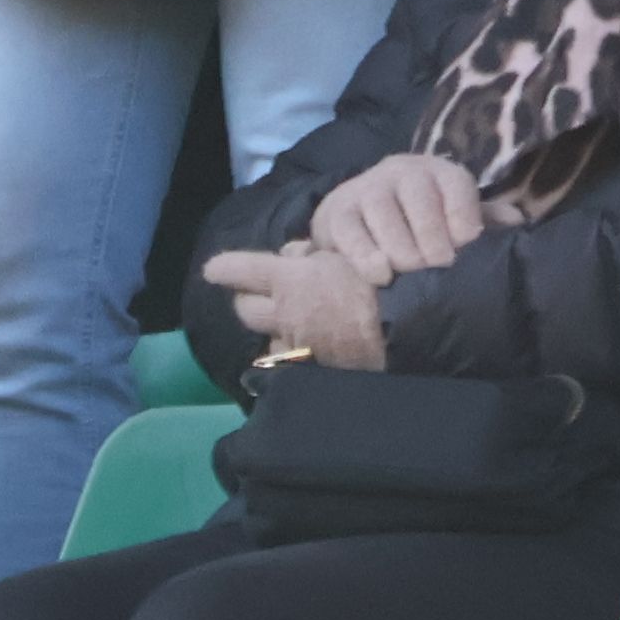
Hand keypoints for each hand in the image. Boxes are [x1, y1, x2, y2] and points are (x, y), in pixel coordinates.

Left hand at [197, 242, 389, 369]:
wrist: (407, 327)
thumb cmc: (381, 280)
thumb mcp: (348, 251)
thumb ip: (315, 254)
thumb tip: (297, 254)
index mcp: (290, 279)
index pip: (242, 270)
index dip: (225, 268)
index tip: (212, 270)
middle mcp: (285, 314)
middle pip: (246, 309)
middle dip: (246, 298)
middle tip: (256, 293)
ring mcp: (297, 345)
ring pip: (267, 338)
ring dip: (272, 328)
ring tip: (286, 322)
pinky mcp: (313, 368)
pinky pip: (291, 359)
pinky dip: (293, 350)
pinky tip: (307, 347)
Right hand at [306, 150, 491, 285]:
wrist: (358, 215)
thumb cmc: (419, 222)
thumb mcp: (453, 217)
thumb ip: (485, 220)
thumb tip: (518, 223)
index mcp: (439, 172)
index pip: (455, 184)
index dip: (463, 215)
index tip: (467, 244)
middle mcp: (403, 173)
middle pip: (419, 198)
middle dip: (431, 237)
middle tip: (438, 266)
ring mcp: (366, 189)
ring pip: (383, 212)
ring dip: (400, 248)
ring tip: (409, 273)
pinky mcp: (336, 211)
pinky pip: (349, 231)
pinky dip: (365, 255)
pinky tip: (380, 275)